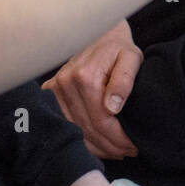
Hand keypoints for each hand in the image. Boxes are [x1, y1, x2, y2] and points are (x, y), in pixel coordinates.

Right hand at [42, 20, 142, 159]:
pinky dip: (82, 137)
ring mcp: (56, 88)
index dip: (118, 138)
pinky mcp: (52, 91)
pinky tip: (98, 144)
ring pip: (75, 129)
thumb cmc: (119, 48)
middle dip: (110, 146)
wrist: (99, 33)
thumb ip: (123, 81)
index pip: (101, 120)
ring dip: (96, 145)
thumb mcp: (131, 59)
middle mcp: (66, 83)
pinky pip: (66, 122)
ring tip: (116, 151)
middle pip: (87, 128)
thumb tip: (112, 107)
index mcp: (85, 76)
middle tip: (128, 152)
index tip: (133, 146)